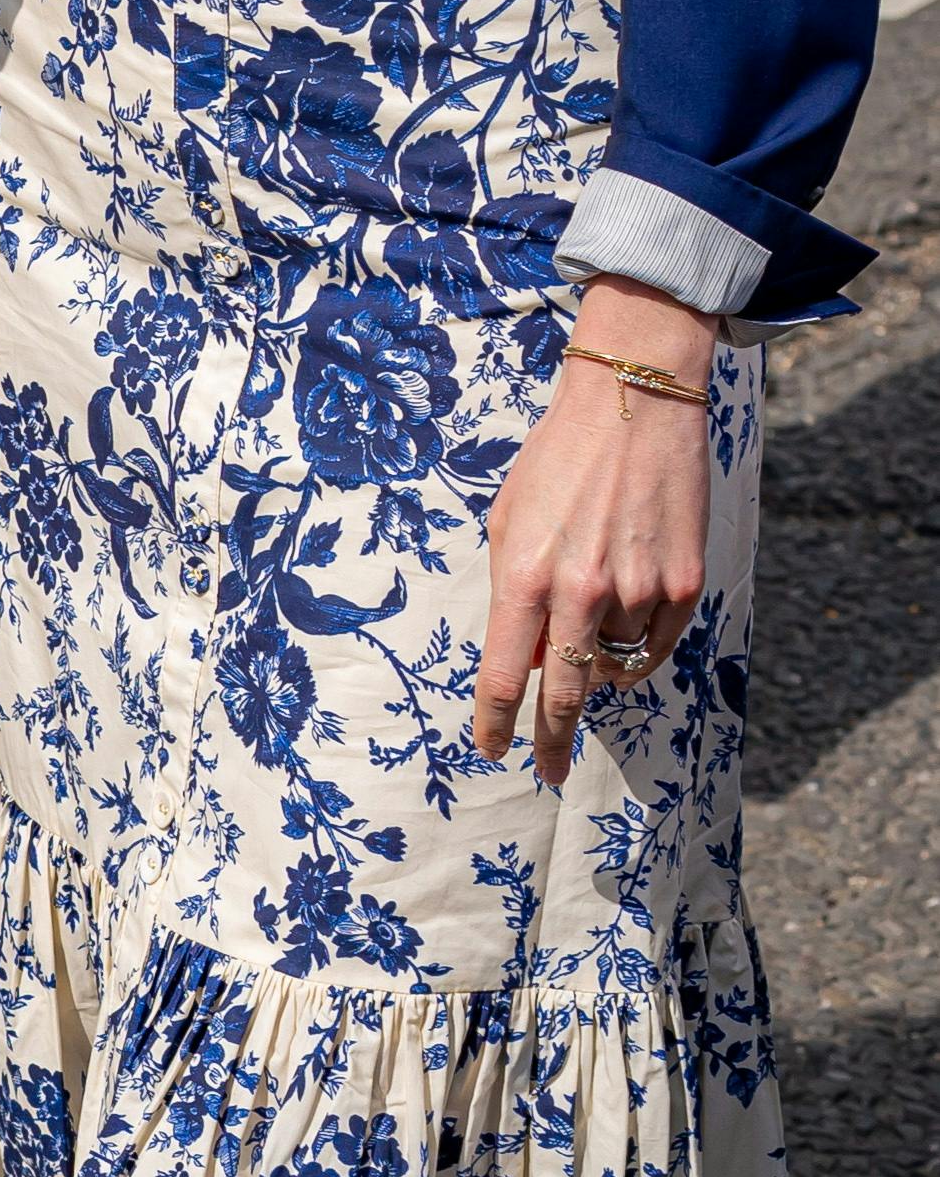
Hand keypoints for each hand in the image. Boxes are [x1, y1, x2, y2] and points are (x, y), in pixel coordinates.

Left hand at [474, 284, 714, 784]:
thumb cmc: (557, 463)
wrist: (633, 407)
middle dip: (552, 741)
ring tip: (594, 616)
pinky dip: (638, 648)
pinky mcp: (684, 583)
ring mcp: (638, 589)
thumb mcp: (510, 522)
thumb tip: (526, 659)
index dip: (494, 723)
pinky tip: (629, 621)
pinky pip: (655, 645)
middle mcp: (581, 591)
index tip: (492, 750)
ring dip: (598, 662)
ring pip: (613, 665)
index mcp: (525, 575)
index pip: (501, 674)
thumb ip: (512, 594)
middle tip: (548, 769)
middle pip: (564, 695)